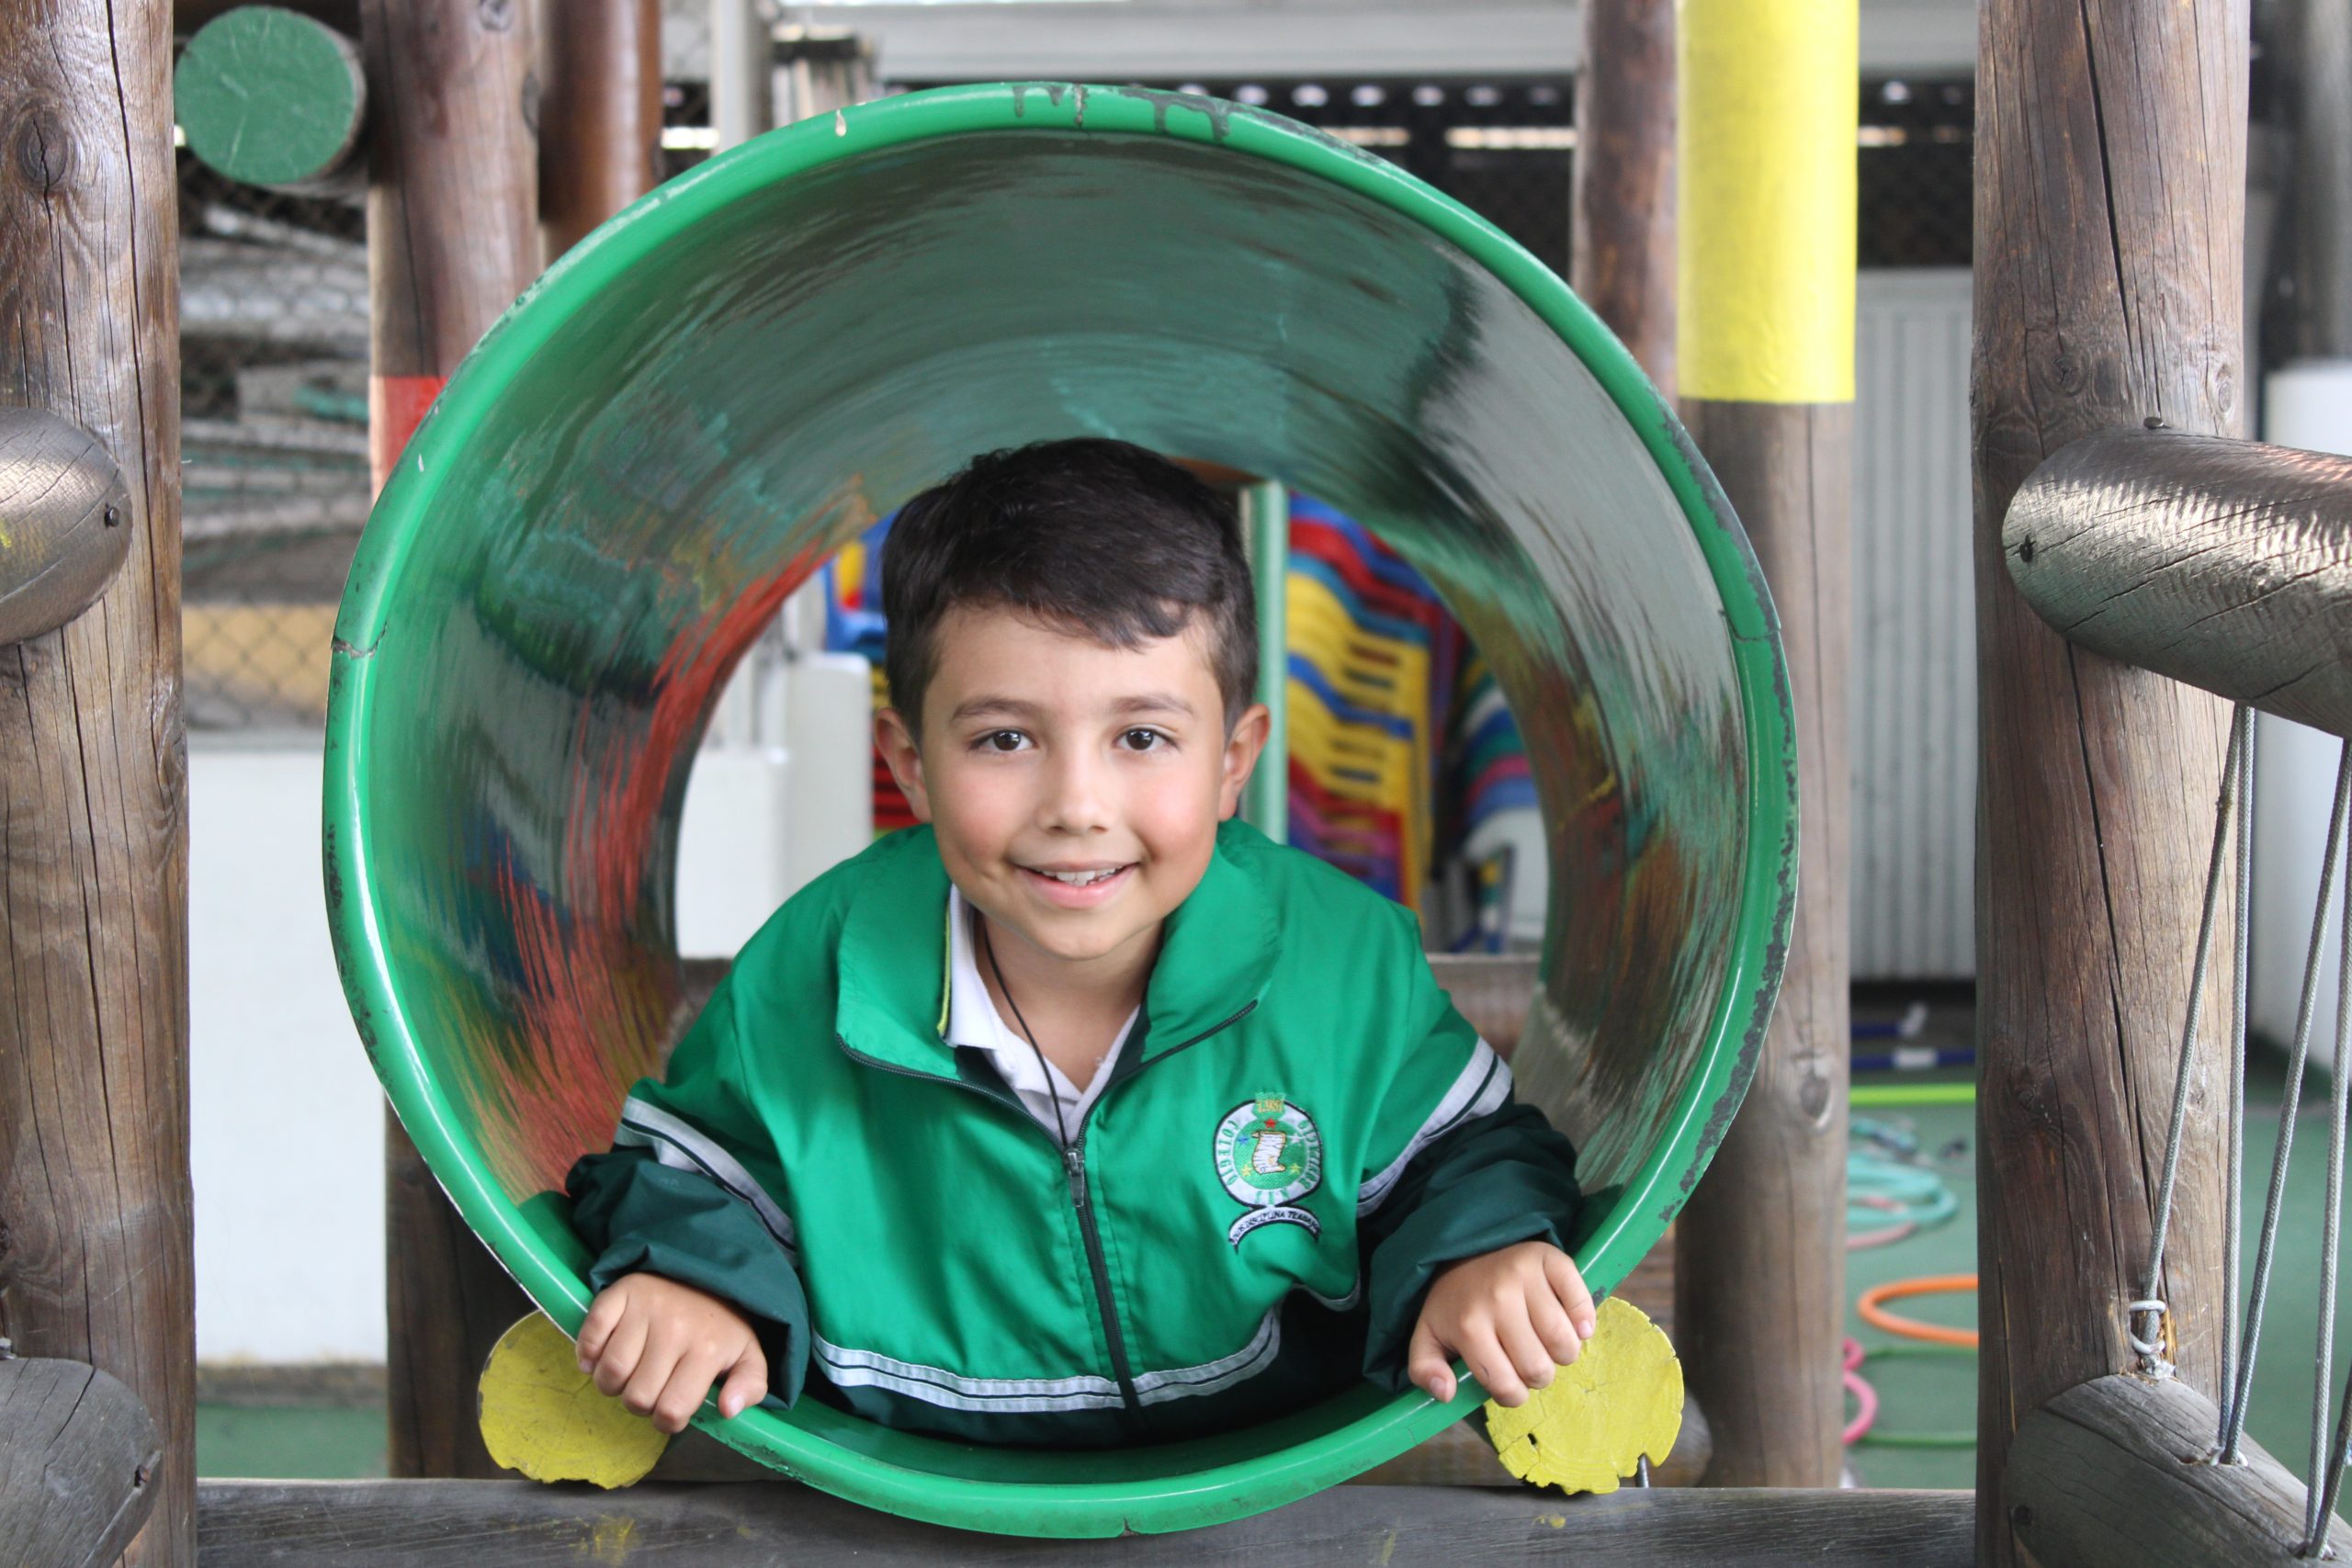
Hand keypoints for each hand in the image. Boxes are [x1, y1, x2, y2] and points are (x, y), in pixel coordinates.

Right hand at [576, 1273, 767, 1432]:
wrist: (703, 1271)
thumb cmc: (720, 1324)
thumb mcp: (748, 1355)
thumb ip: (750, 1387)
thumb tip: (727, 1410)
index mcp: (707, 1349)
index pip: (671, 1411)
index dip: (666, 1421)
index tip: (669, 1408)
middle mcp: (675, 1329)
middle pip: (636, 1397)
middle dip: (639, 1404)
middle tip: (649, 1387)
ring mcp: (645, 1309)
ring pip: (611, 1372)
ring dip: (612, 1384)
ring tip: (628, 1374)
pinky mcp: (620, 1293)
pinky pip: (589, 1337)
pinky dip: (587, 1355)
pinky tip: (600, 1358)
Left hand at [1407, 1241, 1596, 1406]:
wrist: (1466, 1249)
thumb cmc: (1453, 1304)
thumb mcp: (1427, 1336)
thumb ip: (1424, 1370)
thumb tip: (1446, 1393)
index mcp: (1468, 1325)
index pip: (1506, 1386)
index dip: (1512, 1395)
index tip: (1508, 1380)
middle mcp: (1498, 1299)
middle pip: (1539, 1369)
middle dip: (1537, 1376)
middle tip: (1527, 1358)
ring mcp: (1526, 1277)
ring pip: (1564, 1342)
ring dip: (1562, 1353)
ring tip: (1546, 1342)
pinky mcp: (1551, 1260)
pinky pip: (1580, 1303)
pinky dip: (1583, 1322)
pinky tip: (1572, 1325)